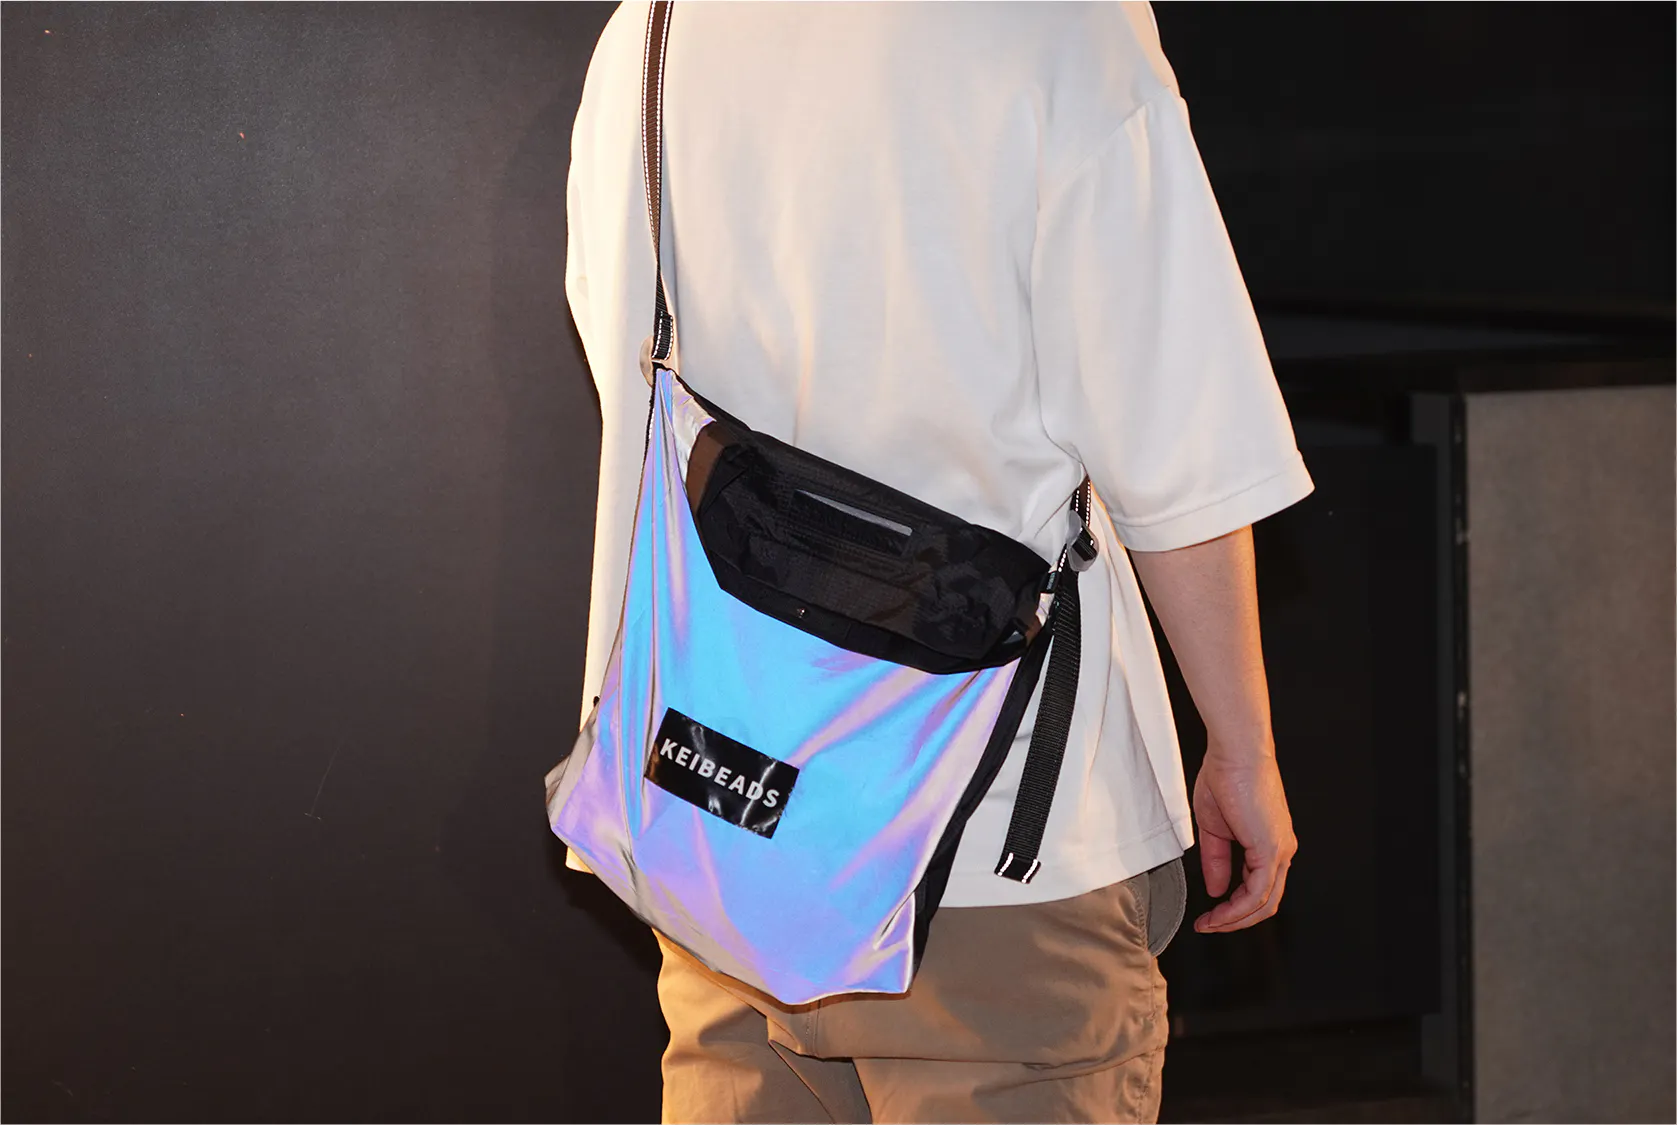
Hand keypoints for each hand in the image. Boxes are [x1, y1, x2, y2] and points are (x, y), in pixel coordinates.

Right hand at [1191, 745, 1296, 932]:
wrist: (1235, 753)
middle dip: (1236, 921)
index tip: (1209, 913)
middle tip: (1210, 926)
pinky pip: (1258, 892)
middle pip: (1265, 902)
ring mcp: (1280, 851)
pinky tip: (1218, 912)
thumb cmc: (1226, 776)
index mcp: (1269, 842)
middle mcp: (1281, 849)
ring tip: (1210, 924)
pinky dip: (1237, 909)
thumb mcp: (1214, 827)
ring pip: (1264, 903)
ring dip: (1235, 920)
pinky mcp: (1272, 850)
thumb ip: (1217, 860)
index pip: (1258, 887)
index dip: (1233, 907)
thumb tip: (1217, 889)